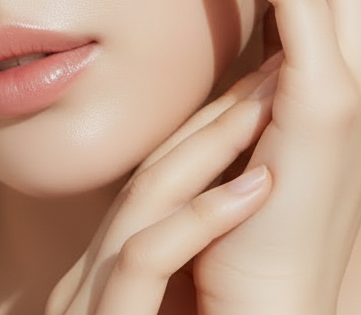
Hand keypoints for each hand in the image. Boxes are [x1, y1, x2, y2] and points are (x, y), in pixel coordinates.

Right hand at [45, 64, 278, 313]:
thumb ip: (175, 282)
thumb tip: (232, 224)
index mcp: (97, 279)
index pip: (153, 185)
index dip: (209, 132)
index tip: (265, 93)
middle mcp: (85, 281)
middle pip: (150, 174)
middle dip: (216, 118)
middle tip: (276, 69)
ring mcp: (87, 301)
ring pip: (146, 199)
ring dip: (212, 148)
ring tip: (269, 107)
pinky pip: (145, 257)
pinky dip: (202, 219)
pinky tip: (256, 189)